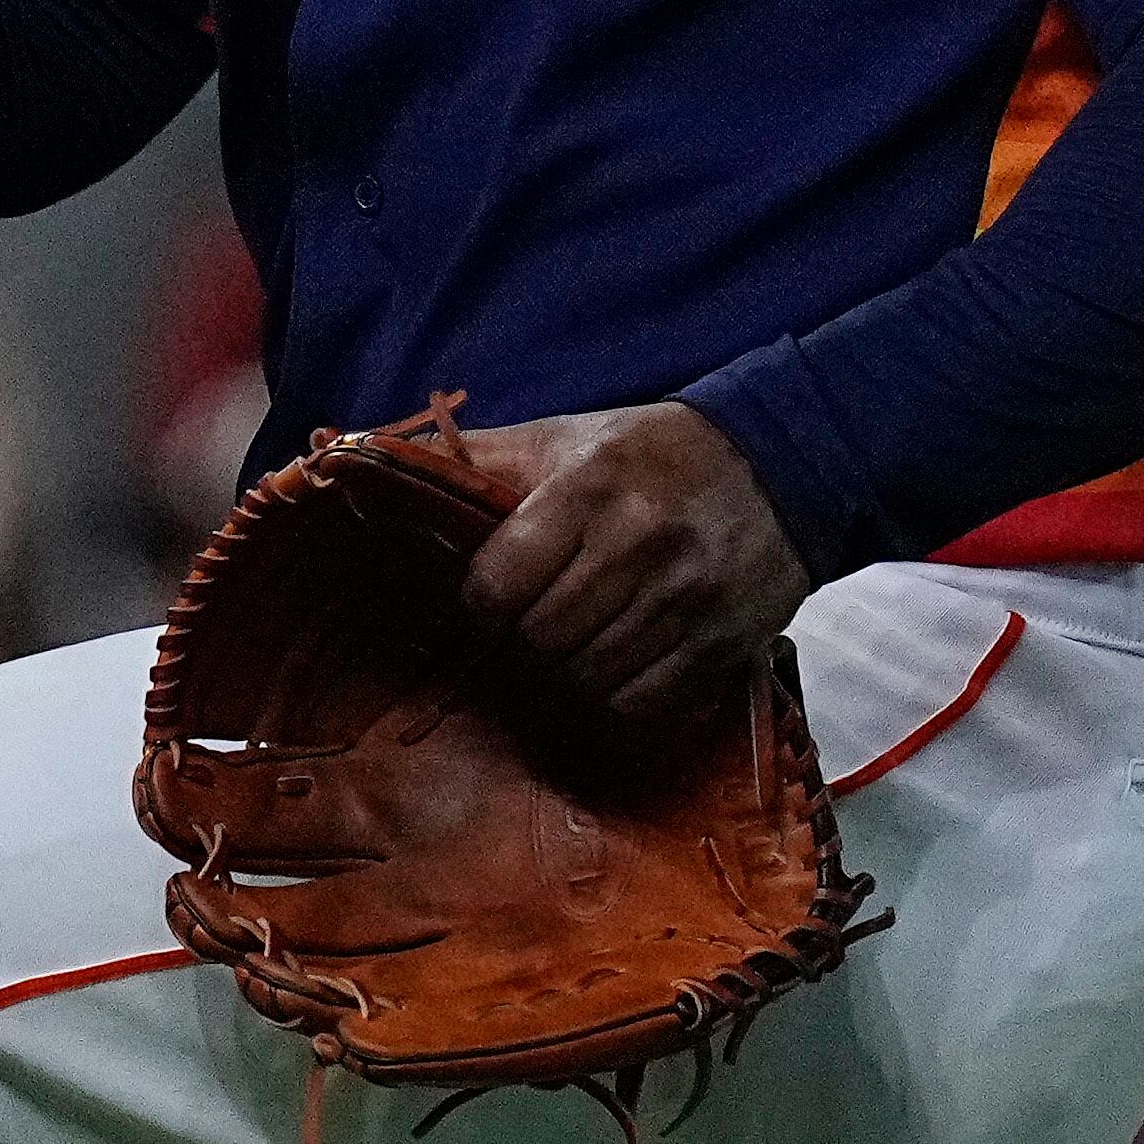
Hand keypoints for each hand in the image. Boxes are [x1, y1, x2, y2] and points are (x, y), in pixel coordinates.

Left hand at [456, 402, 809, 726]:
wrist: (780, 464)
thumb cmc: (647, 453)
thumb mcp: (562, 439)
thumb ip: (474, 458)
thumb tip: (362, 453)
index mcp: (588, 491)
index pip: (499, 584)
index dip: (478, 604)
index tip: (484, 600)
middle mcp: (638, 548)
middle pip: (539, 640)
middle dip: (517, 642)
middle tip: (521, 630)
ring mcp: (686, 602)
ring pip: (586, 680)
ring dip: (561, 676)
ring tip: (562, 650)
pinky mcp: (724, 643)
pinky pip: (642, 705)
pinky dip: (611, 699)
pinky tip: (606, 671)